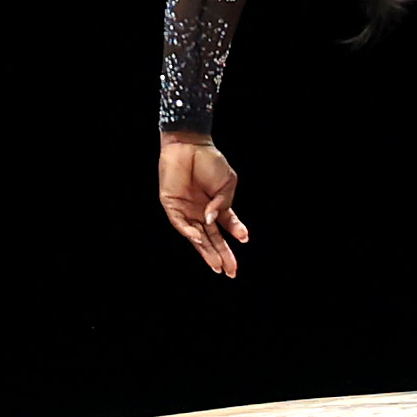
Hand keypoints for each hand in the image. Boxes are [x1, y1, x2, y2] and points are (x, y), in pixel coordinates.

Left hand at [161, 129, 247, 273]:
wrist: (190, 145)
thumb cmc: (210, 161)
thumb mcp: (227, 182)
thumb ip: (224, 203)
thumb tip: (213, 220)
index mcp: (216, 206)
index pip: (227, 226)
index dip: (236, 233)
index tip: (245, 240)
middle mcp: (201, 212)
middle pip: (212, 239)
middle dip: (222, 255)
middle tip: (232, 272)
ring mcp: (187, 211)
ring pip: (198, 238)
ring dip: (207, 252)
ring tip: (218, 266)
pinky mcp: (172, 206)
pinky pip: (180, 224)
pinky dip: (189, 232)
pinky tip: (199, 238)